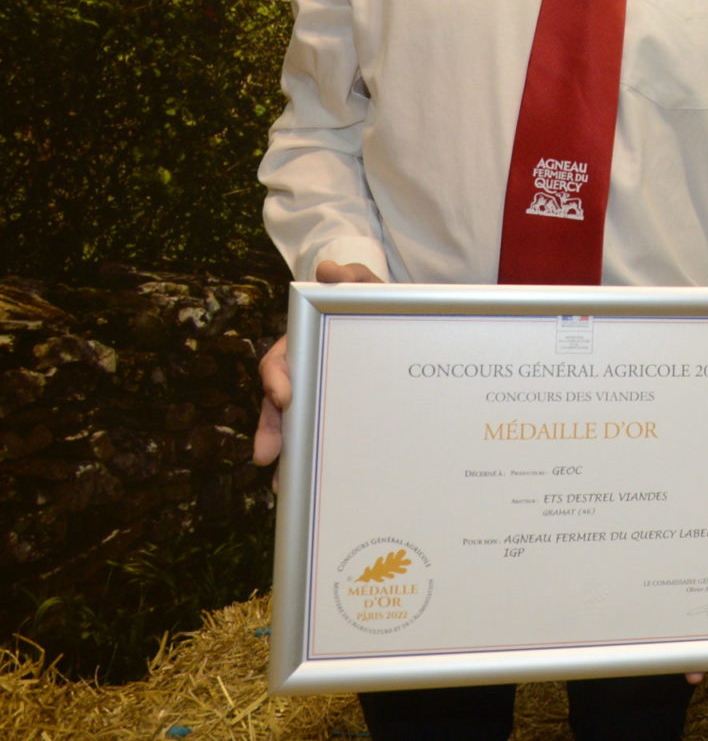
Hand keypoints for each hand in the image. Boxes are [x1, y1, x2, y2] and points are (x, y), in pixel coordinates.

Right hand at [253, 260, 382, 467]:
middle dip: (272, 431)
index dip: (276, 379)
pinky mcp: (339, 410)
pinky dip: (310, 458)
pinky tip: (307, 484)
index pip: (278, 363)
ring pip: (294, 426)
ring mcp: (319, 392)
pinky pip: (318, 436)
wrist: (392, 320)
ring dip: (287, 453)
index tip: (284, 395)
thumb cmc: (371, 304)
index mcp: (303, 345)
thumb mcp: (365, 288)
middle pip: (279, 405)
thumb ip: (351, 278)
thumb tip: (328, 271)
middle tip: (267, 456)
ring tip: (282, 484)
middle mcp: (304, 371)